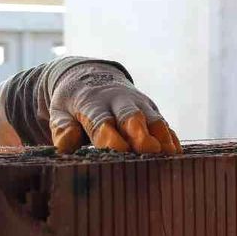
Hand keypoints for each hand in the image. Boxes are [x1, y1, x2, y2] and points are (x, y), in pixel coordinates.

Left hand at [50, 64, 181, 154]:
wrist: (91, 78)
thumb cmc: (73, 104)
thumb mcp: (59, 112)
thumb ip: (62, 129)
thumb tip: (66, 144)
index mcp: (92, 103)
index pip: (102, 121)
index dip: (110, 137)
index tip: (118, 152)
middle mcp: (119, 102)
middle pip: (132, 117)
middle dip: (141, 134)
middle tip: (150, 151)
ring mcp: (139, 106)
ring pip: (153, 120)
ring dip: (162, 138)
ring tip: (170, 157)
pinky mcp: (151, 112)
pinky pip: (164, 125)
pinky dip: (171, 139)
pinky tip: (177, 156)